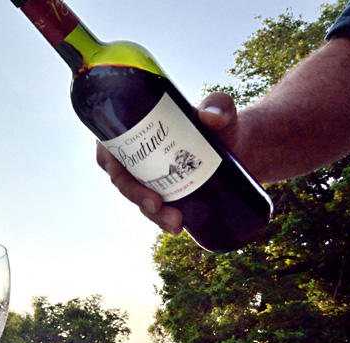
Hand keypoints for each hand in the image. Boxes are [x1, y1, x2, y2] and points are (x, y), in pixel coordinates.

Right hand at [94, 92, 239, 236]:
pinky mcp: (169, 196)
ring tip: (175, 221)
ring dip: (151, 214)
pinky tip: (178, 227)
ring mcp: (154, 179)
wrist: (242, 146)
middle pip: (122, 179)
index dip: (106, 158)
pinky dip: (163, 221)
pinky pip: (157, 212)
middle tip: (155, 203)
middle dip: (134, 194)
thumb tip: (209, 118)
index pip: (110, 145)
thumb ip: (218, 107)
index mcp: (142, 131)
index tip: (118, 169)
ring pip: (139, 200)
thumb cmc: (223, 122)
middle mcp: (143, 158)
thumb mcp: (222, 110)